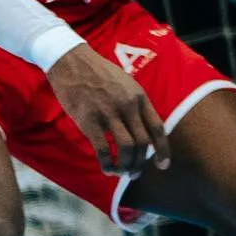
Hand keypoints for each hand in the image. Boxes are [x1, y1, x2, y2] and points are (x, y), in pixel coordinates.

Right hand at [47, 43, 167, 179]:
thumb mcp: (126, 84)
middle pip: (143, 143)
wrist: (72, 62)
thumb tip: (142, 128)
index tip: (163, 165)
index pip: (158, 128)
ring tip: (122, 172)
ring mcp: (109, 114)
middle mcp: (128, 106)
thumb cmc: (99, 75)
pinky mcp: (90, 121)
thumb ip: (136, 104)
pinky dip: (107, 163)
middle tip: (135, 173)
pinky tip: (106, 168)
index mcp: (140, 97)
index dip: (163, 149)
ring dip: (126, 165)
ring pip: (127, 148)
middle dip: (140, 163)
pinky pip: (103, 149)